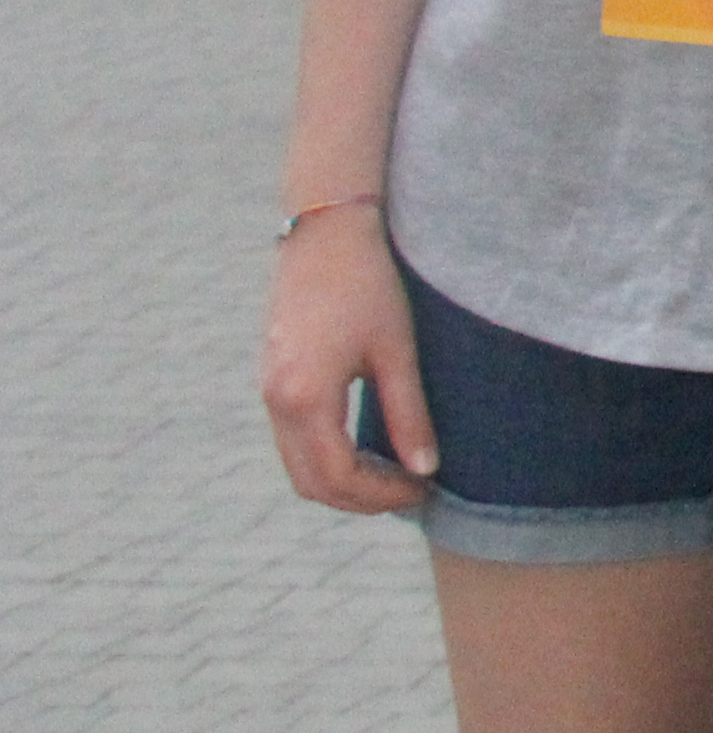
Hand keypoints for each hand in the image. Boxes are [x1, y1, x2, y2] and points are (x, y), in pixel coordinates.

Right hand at [261, 209, 429, 515]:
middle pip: (311, 483)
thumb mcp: (397, 352)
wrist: (326, 234)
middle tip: (412, 489)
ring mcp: (268, 391)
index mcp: (305, 397)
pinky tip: (370, 448)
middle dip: (361, 498)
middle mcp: (275, 401)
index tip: (423, 488)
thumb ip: (408, 415)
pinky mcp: (272, 379)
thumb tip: (425, 470)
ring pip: (297, 466)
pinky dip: (327, 458)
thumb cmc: (369, 286)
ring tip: (396, 473)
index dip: (382, 495)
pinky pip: (293, 441)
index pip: (338, 476)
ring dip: (342, 481)